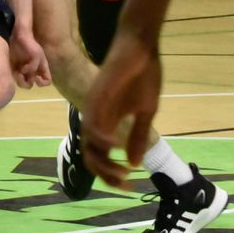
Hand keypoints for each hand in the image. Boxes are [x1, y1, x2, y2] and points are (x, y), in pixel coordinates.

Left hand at [9, 32, 50, 88]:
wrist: (18, 36)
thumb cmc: (30, 44)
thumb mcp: (36, 54)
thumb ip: (34, 66)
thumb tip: (25, 73)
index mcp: (42, 67)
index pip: (47, 81)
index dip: (43, 83)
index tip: (36, 77)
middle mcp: (33, 71)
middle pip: (33, 84)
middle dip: (28, 83)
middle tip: (22, 75)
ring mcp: (24, 70)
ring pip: (23, 83)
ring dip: (20, 82)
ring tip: (17, 74)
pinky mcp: (15, 68)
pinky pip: (15, 78)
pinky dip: (14, 77)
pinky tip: (14, 71)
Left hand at [82, 29, 162, 189]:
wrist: (139, 47)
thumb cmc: (143, 75)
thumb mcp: (146, 111)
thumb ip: (138, 136)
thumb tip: (136, 162)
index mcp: (108, 122)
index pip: (100, 155)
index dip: (111, 174)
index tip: (130, 185)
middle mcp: (97, 118)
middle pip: (89, 155)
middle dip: (106, 174)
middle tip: (125, 184)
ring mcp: (95, 108)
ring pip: (87, 144)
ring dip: (104, 162)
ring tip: (123, 171)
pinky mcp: (97, 98)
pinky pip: (92, 125)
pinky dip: (102, 140)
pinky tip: (118, 146)